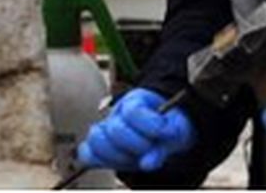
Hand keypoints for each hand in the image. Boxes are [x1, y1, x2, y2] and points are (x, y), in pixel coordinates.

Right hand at [76, 88, 194, 171]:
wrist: (165, 127)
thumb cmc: (170, 125)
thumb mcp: (177, 129)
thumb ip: (165, 144)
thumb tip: (147, 163)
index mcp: (135, 101)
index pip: (133, 111)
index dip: (151, 125)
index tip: (165, 132)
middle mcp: (116, 113)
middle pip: (115, 129)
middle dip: (137, 144)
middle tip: (151, 148)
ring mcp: (105, 129)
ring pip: (96, 141)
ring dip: (119, 156)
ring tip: (136, 158)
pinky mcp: (99, 147)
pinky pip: (87, 154)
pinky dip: (100, 161)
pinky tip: (121, 162)